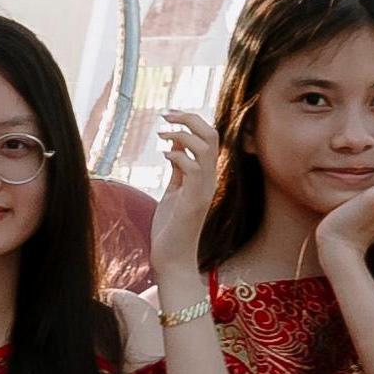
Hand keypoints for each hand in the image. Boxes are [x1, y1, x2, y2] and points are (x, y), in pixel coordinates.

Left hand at [139, 106, 229, 282]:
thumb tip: (174, 149)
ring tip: (161, 134)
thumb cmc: (171, 228)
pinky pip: (194, 169)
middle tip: (166, 114)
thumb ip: (178, 172)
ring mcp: (203, 190)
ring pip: (207, 147)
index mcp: (204, 176)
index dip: (192, 121)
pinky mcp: (194, 201)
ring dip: (183, 134)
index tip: (169, 116)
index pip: (209, 138)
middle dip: (190, 118)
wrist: (172, 259)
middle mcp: (209, 180)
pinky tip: (164, 155)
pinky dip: (179, 155)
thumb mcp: (174, 192)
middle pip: (213, 135)